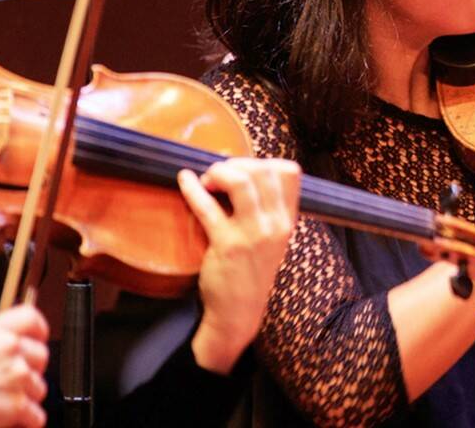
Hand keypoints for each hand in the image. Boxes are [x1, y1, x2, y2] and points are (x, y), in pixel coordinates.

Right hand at [0, 305, 49, 427]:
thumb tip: (13, 336)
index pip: (31, 318)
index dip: (37, 330)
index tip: (37, 340)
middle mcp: (9, 349)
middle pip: (41, 355)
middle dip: (30, 370)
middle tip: (11, 380)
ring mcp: (16, 376)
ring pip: (39, 386)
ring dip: (25, 397)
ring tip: (0, 400)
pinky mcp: (18, 404)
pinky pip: (36, 414)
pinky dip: (26, 420)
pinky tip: (9, 418)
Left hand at [180, 157, 300, 373]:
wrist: (239, 312)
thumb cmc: (250, 272)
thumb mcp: (271, 239)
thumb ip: (265, 209)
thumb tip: (239, 170)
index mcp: (288, 221)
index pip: (290, 172)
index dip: (263, 162)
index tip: (243, 170)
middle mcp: (275, 225)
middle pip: (263, 170)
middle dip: (236, 164)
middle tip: (218, 175)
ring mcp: (253, 235)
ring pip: (241, 182)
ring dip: (219, 172)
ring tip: (207, 181)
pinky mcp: (227, 245)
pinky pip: (208, 207)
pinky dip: (193, 189)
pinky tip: (184, 180)